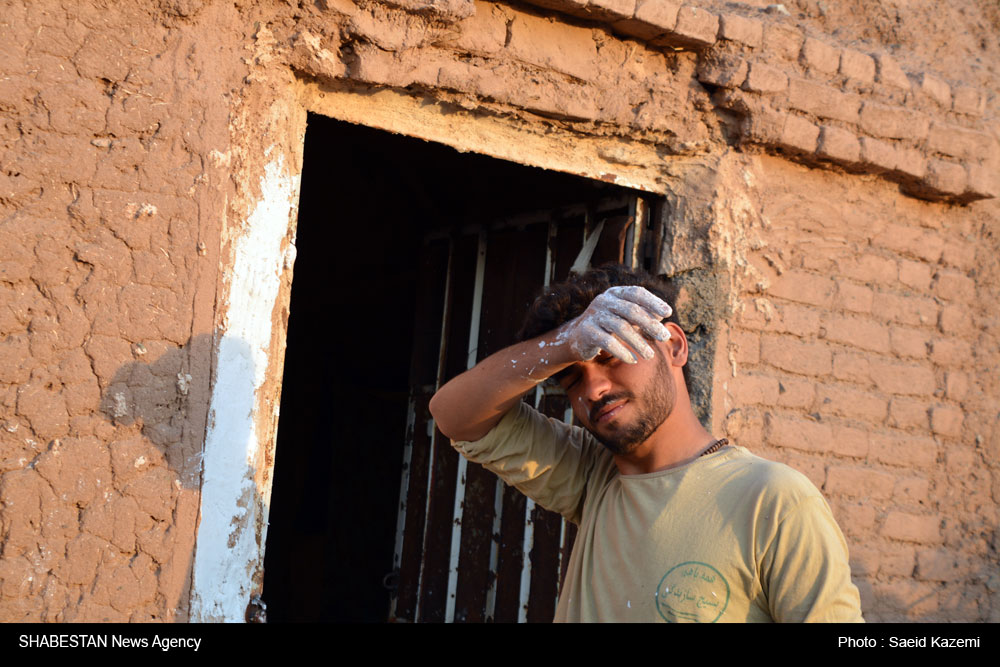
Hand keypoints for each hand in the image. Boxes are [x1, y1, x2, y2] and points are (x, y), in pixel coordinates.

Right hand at [554, 286, 671, 363]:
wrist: (577, 337)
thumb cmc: (607, 326)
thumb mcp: (625, 317)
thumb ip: (642, 314)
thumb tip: (662, 315)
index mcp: (615, 293)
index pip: (637, 293)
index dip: (653, 302)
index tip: (668, 313)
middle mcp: (603, 300)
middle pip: (631, 311)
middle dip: (650, 325)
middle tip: (664, 337)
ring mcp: (593, 315)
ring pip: (621, 327)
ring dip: (638, 343)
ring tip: (650, 356)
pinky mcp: (587, 331)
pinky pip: (607, 342)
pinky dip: (622, 352)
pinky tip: (632, 360)